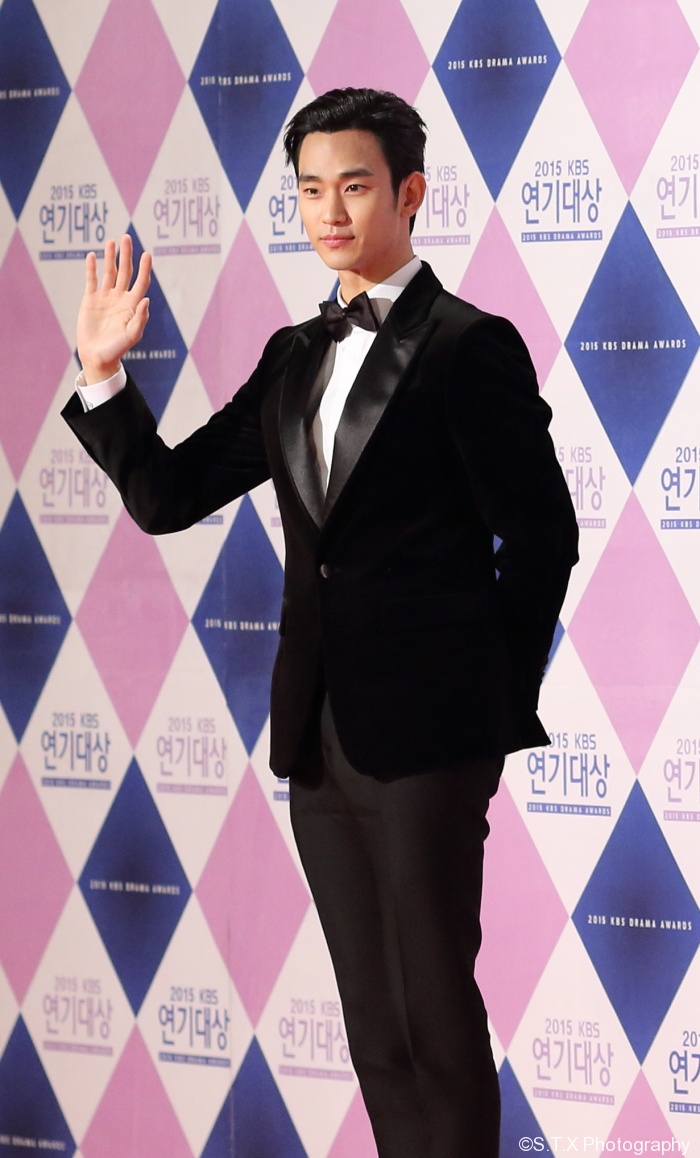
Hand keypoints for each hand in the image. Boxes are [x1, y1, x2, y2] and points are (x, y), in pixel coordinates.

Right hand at [77, 234, 151, 383]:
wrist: (97, 356)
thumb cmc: (117, 349)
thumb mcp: (131, 336)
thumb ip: (140, 319)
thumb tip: (146, 299)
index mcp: (132, 305)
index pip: (141, 282)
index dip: (144, 268)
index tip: (147, 254)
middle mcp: (120, 298)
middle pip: (125, 272)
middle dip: (126, 255)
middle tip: (126, 238)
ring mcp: (105, 297)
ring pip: (109, 272)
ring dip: (110, 257)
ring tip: (111, 241)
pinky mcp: (91, 299)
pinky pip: (92, 280)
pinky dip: (91, 268)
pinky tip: (92, 255)